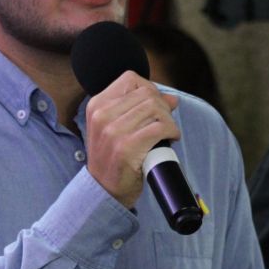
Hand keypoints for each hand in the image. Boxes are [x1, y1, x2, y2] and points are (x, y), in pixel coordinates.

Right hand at [84, 70, 179, 207]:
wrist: (103, 189)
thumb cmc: (112, 157)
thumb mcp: (115, 127)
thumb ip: (138, 108)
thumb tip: (171, 98)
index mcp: (97, 105)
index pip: (130, 79)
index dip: (149, 89)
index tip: (155, 105)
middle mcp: (102, 115)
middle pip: (147, 93)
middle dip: (163, 106)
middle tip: (165, 122)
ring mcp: (113, 131)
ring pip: (155, 108)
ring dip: (169, 120)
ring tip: (168, 131)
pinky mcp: (127, 147)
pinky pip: (160, 127)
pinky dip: (172, 131)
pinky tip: (171, 138)